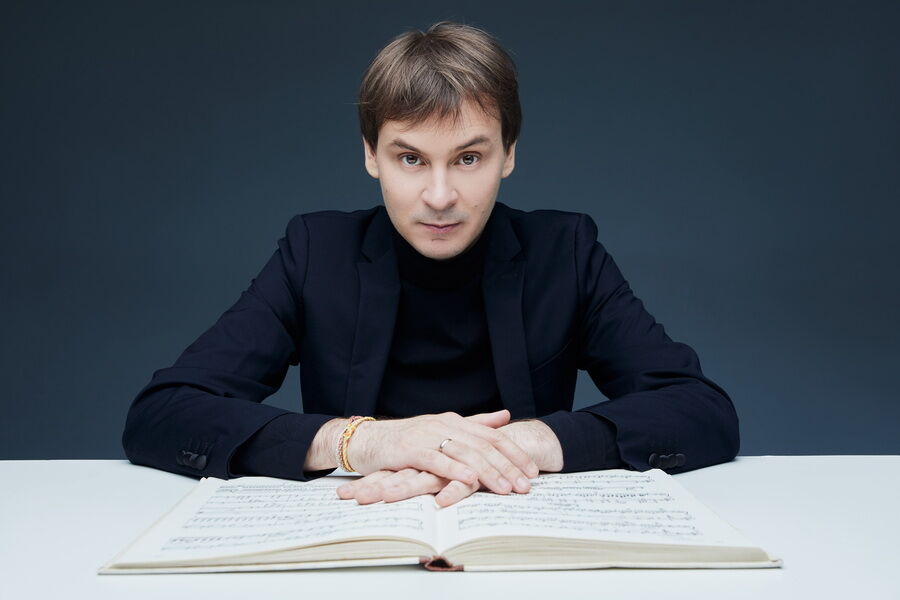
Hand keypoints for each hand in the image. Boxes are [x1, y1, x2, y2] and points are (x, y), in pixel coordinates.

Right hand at [336, 417, 562, 506]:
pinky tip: (470, 480)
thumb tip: (504, 416)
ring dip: (488, 472)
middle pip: (483, 446)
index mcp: (454, 422)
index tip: (533, 471)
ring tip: (506, 488)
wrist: (366, 440)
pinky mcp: (410, 450)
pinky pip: (437, 460)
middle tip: (526, 485)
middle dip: (508, 466)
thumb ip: (474, 423)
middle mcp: (444, 426)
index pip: (492, 437)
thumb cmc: (404, 440)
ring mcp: (428, 436)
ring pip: (465, 453)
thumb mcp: (442, 430)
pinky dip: (455, 470)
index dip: (514, 453)